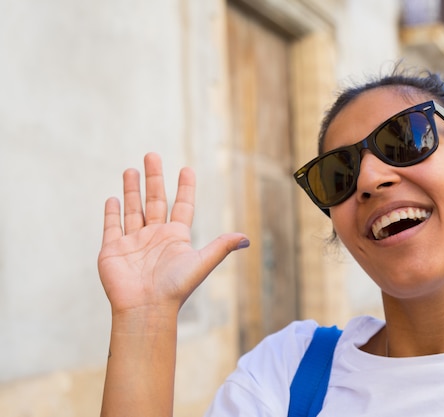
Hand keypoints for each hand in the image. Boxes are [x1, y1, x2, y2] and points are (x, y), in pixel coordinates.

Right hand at [97, 153, 248, 316]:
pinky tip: (114, 199)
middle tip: (151, 155)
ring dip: (132, 190)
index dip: (185, 188)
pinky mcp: (113, 250)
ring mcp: (133, 243)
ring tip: (131, 170)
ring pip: (132, 210)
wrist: (146, 308)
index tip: (186, 169)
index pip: (182, 206)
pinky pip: (112, 227)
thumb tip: (246, 238)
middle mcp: (155, 236)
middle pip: (154, 201)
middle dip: (153, 178)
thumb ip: (221, 247)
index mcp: (176, 237)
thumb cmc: (176, 287)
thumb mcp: (202, 262)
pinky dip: (112, 213)